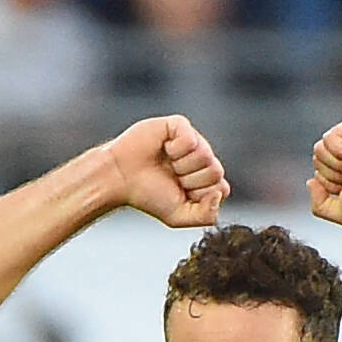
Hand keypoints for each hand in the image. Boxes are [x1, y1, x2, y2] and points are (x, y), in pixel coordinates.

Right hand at [106, 115, 227, 229]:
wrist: (120, 178)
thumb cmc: (147, 194)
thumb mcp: (178, 216)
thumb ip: (206, 216)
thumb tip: (219, 195)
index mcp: (205, 179)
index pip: (221, 189)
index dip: (200, 196)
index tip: (180, 194)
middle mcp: (202, 158)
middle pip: (216, 171)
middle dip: (190, 181)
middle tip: (171, 177)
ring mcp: (192, 140)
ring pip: (206, 155)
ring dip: (181, 166)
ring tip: (166, 164)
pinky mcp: (179, 125)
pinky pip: (191, 139)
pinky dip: (174, 149)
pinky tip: (163, 149)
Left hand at [309, 115, 341, 227]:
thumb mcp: (341, 213)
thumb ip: (319, 206)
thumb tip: (310, 181)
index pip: (318, 173)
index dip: (330, 185)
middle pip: (316, 160)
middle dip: (332, 174)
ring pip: (319, 149)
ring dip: (337, 165)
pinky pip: (328, 139)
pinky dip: (341, 152)